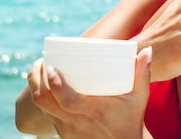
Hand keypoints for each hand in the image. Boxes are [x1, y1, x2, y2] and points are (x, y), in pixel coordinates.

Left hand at [28, 47, 152, 138]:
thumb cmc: (130, 119)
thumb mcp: (140, 98)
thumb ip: (143, 73)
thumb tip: (146, 50)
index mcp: (92, 113)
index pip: (65, 100)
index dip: (53, 83)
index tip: (49, 66)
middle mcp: (75, 123)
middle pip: (42, 103)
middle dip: (34, 80)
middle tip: (40, 62)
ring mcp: (66, 130)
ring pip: (41, 109)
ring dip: (35, 88)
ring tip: (40, 69)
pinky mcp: (63, 133)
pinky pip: (45, 115)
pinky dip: (41, 99)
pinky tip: (43, 87)